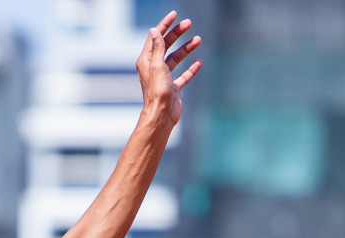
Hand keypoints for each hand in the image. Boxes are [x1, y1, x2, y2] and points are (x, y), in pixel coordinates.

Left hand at [137, 10, 201, 125]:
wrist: (161, 115)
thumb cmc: (157, 91)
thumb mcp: (157, 65)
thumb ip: (157, 47)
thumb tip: (155, 30)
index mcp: (146, 61)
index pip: (155, 38)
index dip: (165, 25)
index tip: (175, 15)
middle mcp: (154, 68)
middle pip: (166, 46)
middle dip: (177, 34)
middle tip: (189, 24)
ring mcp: (164, 78)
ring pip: (176, 59)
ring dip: (186, 49)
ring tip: (198, 40)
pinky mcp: (173, 88)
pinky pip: (183, 75)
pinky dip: (190, 69)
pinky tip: (198, 63)